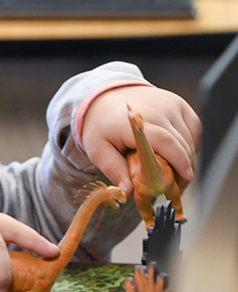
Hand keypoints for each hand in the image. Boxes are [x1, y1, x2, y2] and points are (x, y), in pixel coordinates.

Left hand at [81, 85, 201, 195]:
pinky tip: (178, 155)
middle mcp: (157, 110)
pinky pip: (193, 128)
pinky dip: (190, 144)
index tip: (185, 178)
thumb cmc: (101, 126)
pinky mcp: (178, 104)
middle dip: (183, 169)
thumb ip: (113, 170)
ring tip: (174, 175)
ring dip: (187, 159)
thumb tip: (127, 193)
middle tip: (174, 188)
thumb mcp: (98, 149)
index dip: (178, 161)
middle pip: (181, 144)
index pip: (164, 141)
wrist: (105, 98)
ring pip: (190, 138)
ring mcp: (170, 105)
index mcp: (135, 122)